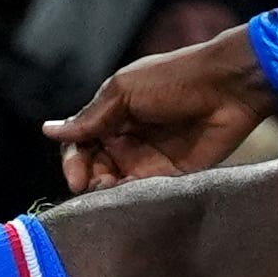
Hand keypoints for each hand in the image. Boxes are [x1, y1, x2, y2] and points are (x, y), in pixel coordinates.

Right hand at [50, 25, 277, 187]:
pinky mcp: (173, 175)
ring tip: (114, 193)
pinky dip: (135, 197)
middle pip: (95, 168)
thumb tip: (48, 131)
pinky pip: (146, 191)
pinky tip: (134, 197)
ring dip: (110, 192)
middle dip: (90, 181)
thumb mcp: (125, 92)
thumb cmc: (175, 79)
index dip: (73, 162)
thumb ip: (91, 118)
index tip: (76, 179)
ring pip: (117, 183)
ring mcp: (149, 158)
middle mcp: (127, 138)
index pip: (80, 144)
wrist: (228, 87)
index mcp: (112, 114)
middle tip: (94, 189)